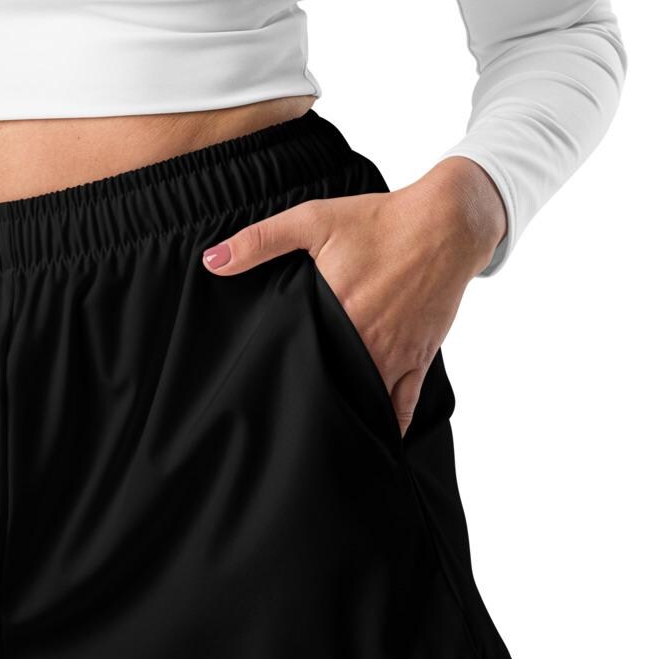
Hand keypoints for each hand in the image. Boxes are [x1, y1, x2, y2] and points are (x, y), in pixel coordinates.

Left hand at [200, 155, 506, 436]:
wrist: (446, 224)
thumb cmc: (379, 219)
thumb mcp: (314, 219)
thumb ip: (260, 240)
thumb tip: (212, 261)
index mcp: (336, 310)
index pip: (296, 357)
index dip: (277, 376)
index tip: (257, 392)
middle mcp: (366, 340)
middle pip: (330, 385)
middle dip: (308, 402)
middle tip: (283, 421)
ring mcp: (396, 353)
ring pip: (365, 402)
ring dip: (345, 415)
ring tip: (319, 435)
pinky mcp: (420, 358)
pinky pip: (404, 406)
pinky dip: (388, 424)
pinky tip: (372, 439)